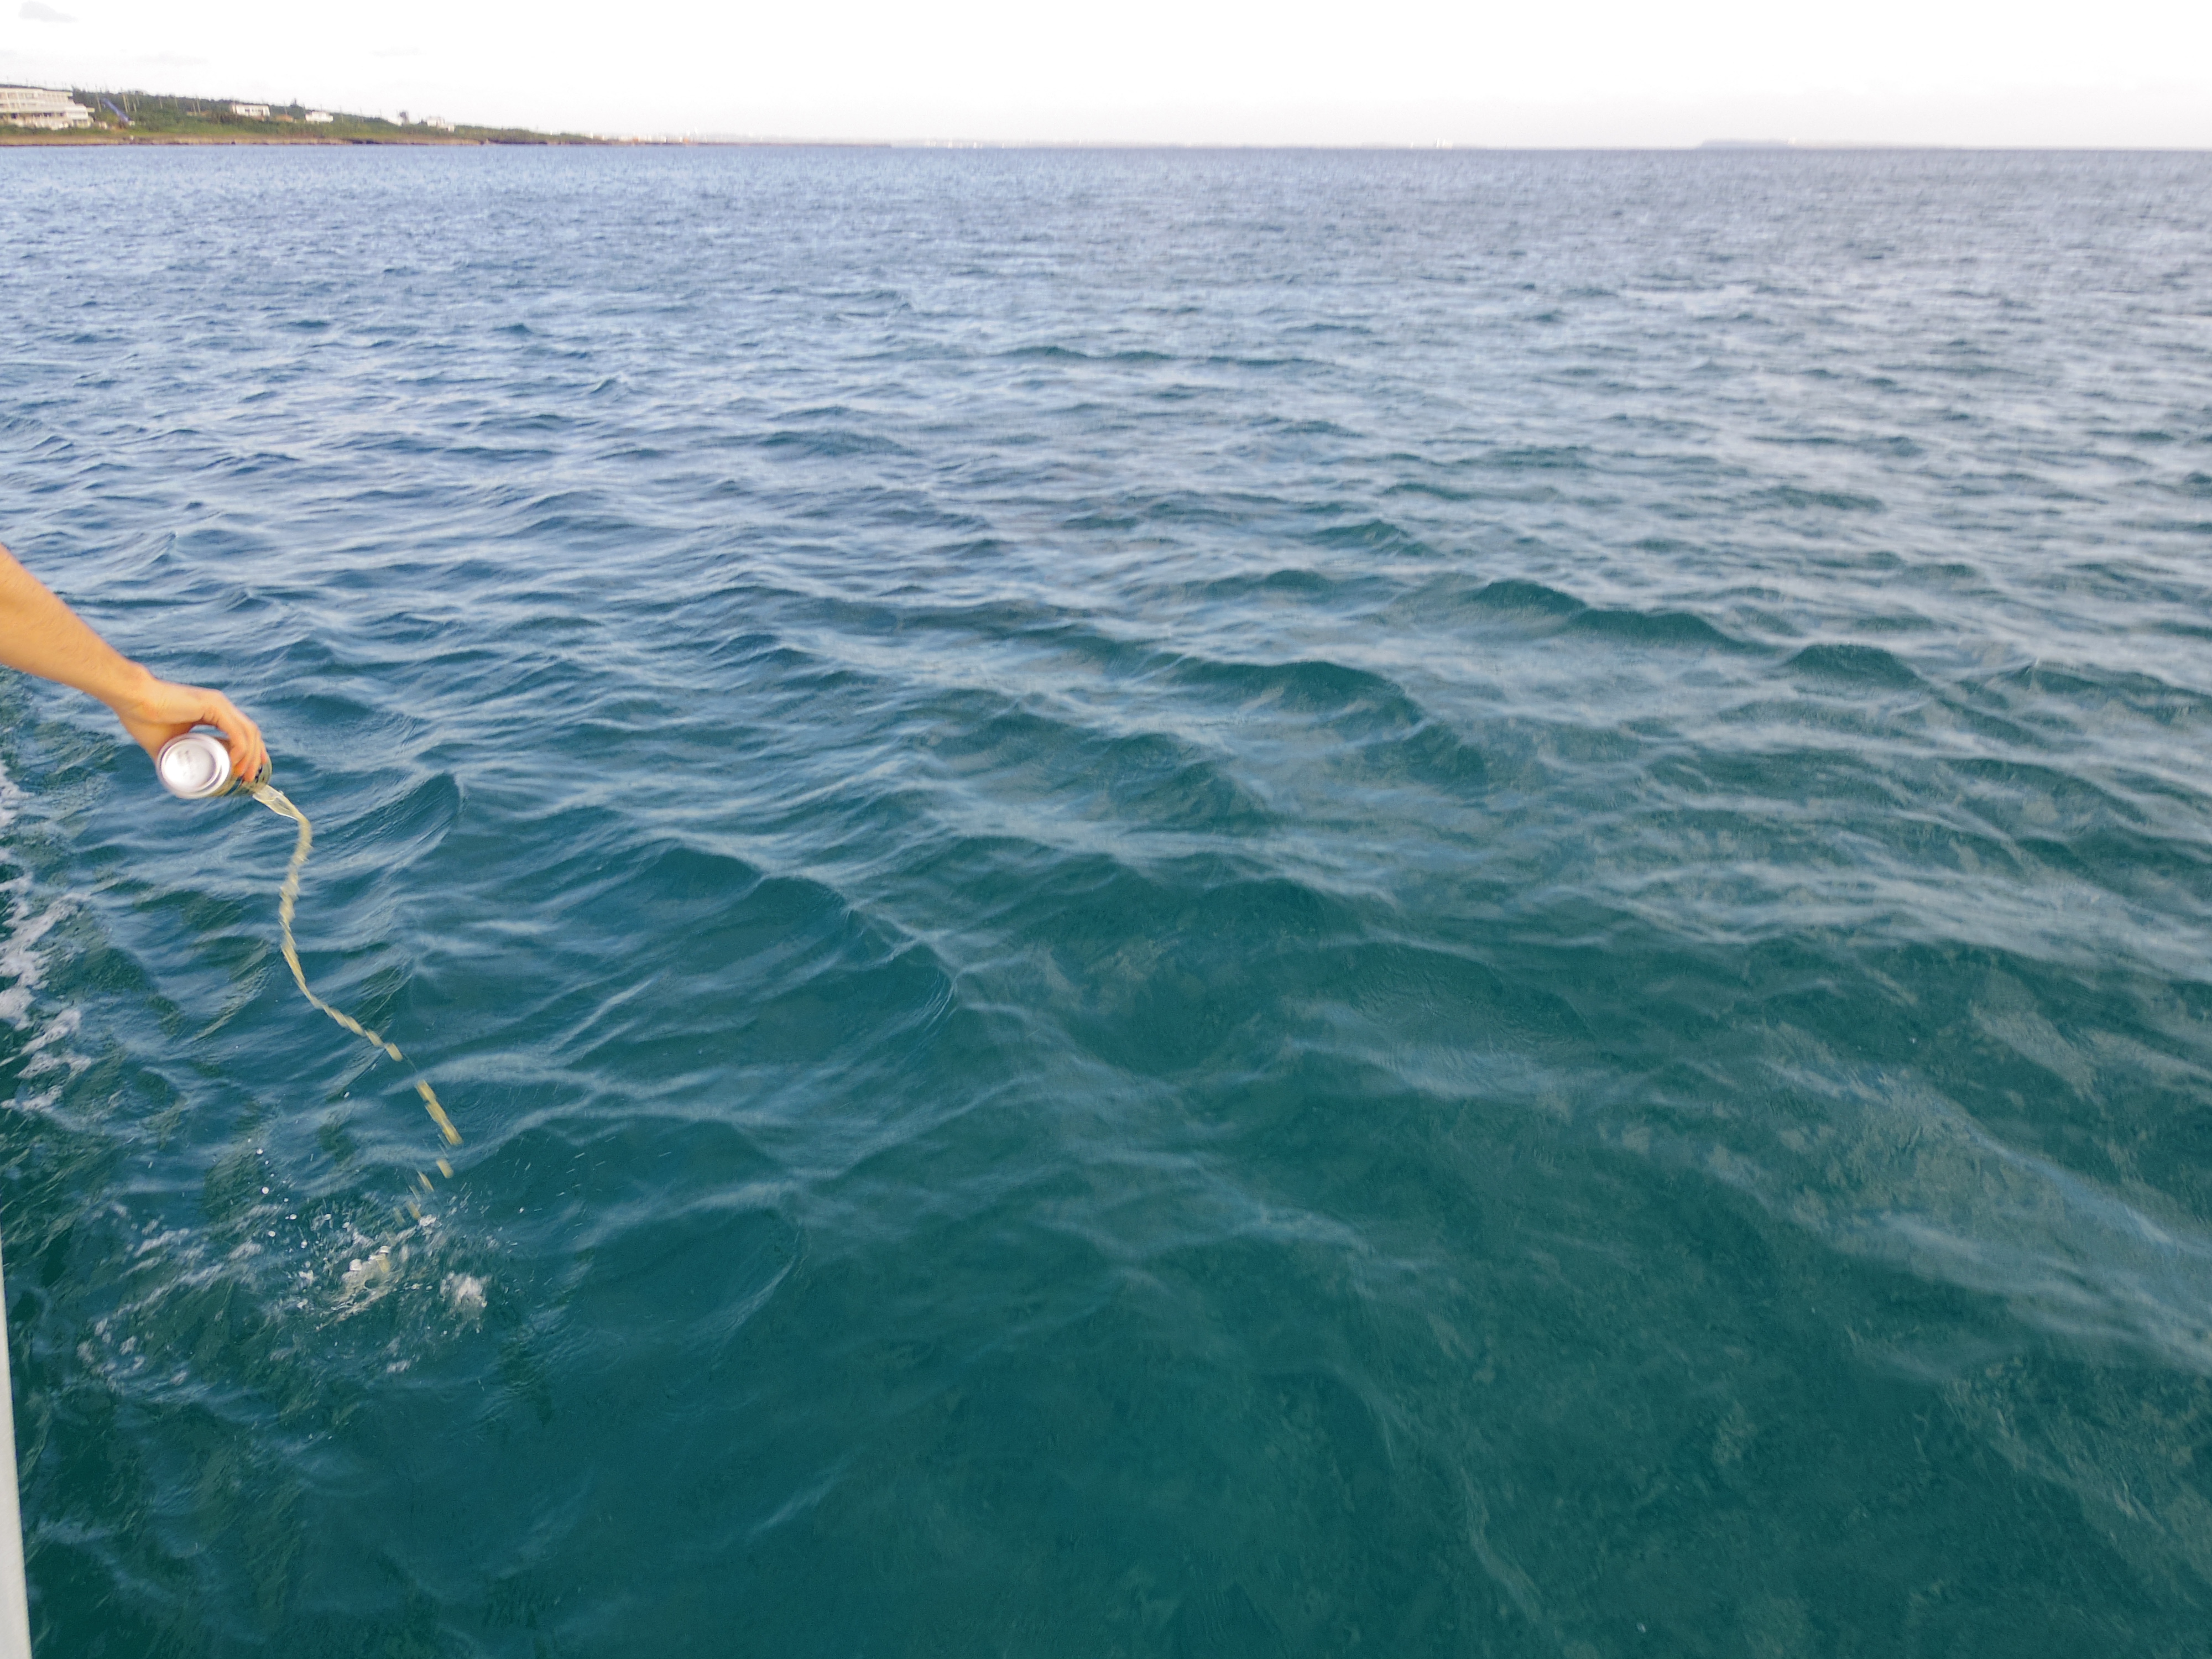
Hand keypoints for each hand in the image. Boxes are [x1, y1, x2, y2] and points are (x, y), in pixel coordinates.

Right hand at [107, 669, 269, 785]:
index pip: (242, 731)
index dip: (250, 752)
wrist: (130, 700)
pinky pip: (236, 730)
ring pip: (248, 732)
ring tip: (242, 774)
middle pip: (251, 732)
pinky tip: (234, 761)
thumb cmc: (142, 717)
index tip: (245, 771)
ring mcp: (218, 704)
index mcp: (212, 711)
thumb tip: (174, 776)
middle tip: (248, 778)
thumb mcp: (164, 744)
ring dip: (250, 756)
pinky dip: (240, 747)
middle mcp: (219, 705)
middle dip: (255, 757)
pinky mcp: (212, 705)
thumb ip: (173, 755)